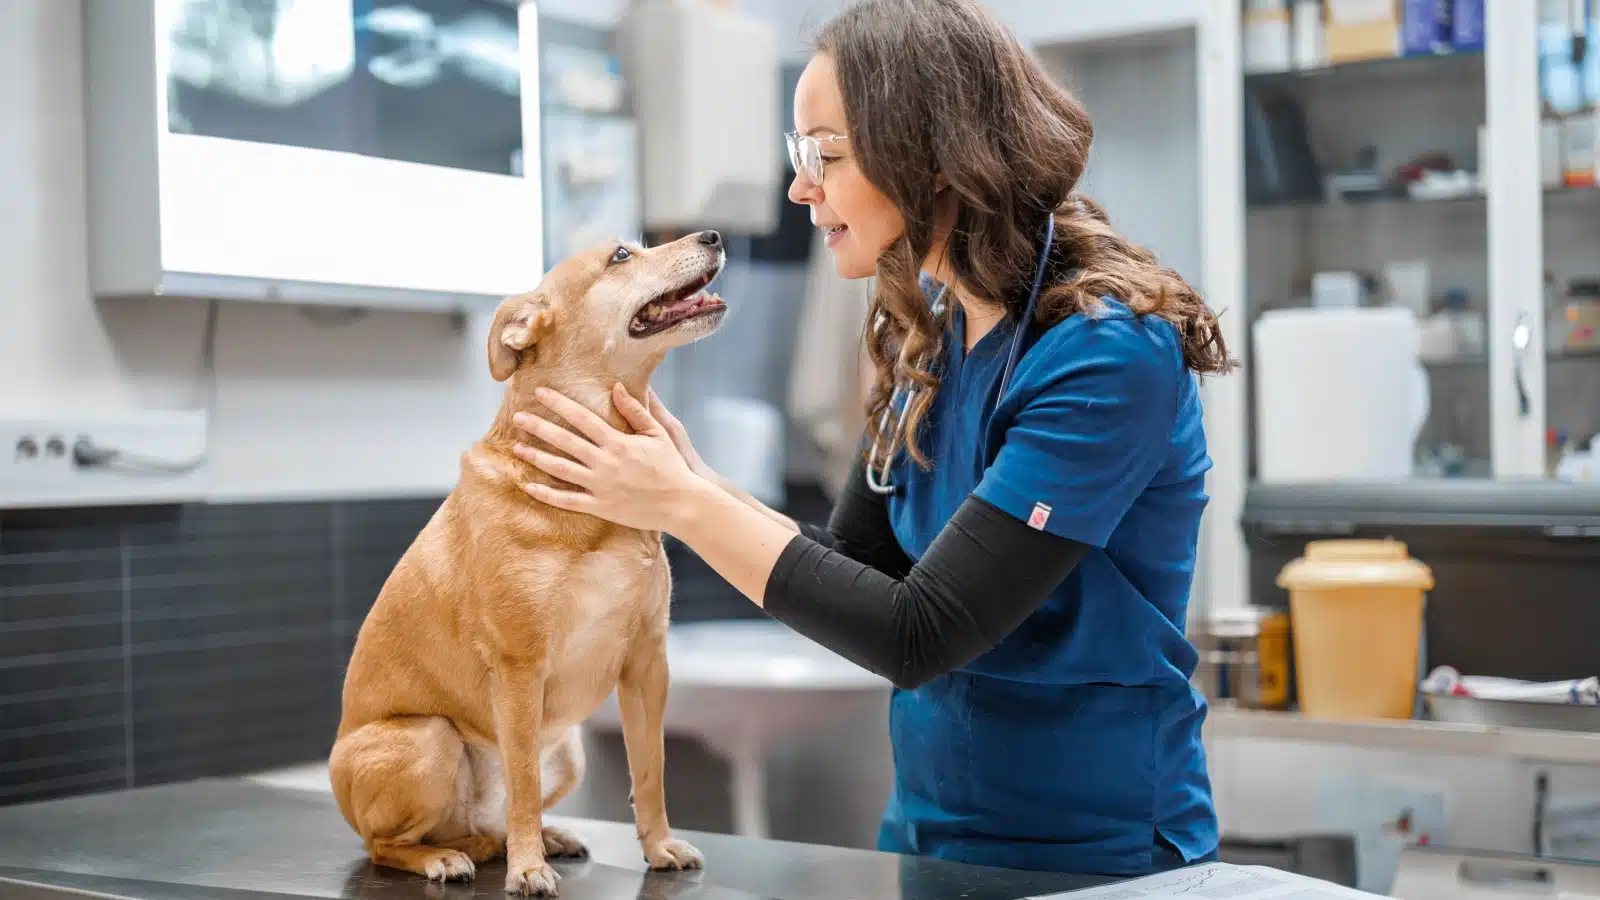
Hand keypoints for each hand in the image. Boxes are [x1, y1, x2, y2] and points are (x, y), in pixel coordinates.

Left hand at [512, 383, 707, 531]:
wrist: (682, 503)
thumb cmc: (671, 466)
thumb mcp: (658, 433)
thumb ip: (635, 410)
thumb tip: (616, 387)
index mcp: (618, 443)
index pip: (582, 418)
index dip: (559, 404)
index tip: (540, 393)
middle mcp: (605, 463)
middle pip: (565, 442)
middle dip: (539, 427)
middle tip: (518, 417)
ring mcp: (601, 486)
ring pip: (561, 470)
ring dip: (537, 458)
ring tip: (517, 448)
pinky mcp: (601, 507)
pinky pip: (568, 501)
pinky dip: (547, 495)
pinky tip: (529, 486)